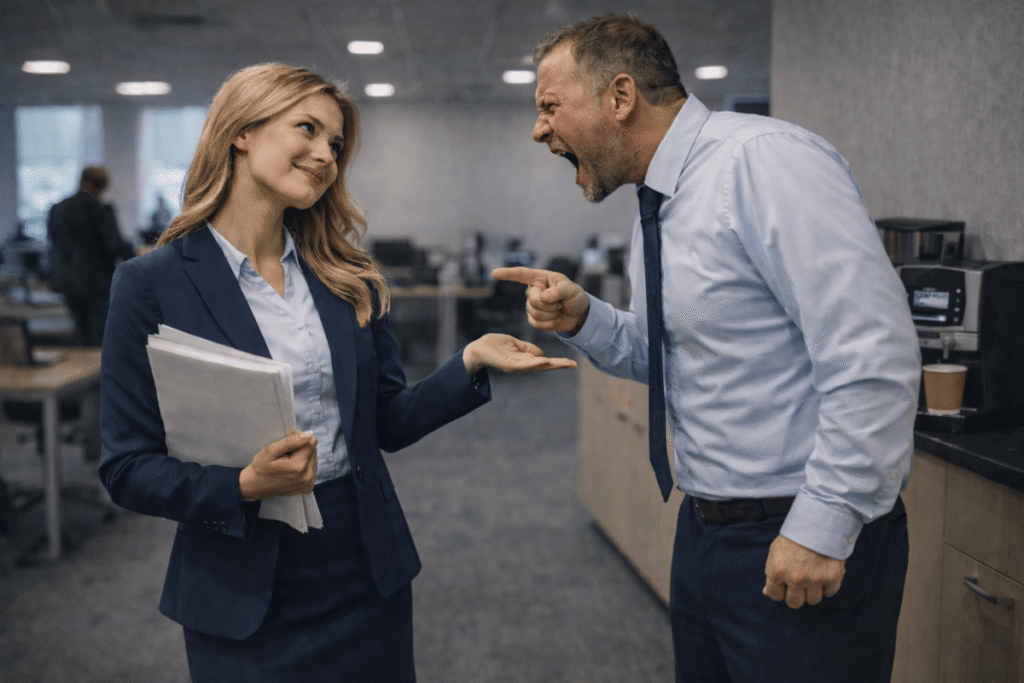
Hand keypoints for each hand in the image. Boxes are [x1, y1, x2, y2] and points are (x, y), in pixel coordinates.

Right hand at [239, 431, 317, 501]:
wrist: (256, 486)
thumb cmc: (261, 467)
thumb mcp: (271, 450)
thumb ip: (291, 441)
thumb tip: (309, 434)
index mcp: (298, 467)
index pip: (311, 442)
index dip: (299, 439)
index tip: (287, 445)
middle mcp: (307, 477)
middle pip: (314, 450)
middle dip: (301, 449)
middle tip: (285, 455)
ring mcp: (308, 484)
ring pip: (313, 458)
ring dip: (303, 457)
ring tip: (287, 463)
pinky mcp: (308, 487)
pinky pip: (312, 468)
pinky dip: (303, 466)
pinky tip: (292, 470)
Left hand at [463, 333, 577, 375]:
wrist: (477, 349)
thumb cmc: (495, 345)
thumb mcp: (515, 344)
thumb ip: (527, 349)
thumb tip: (542, 354)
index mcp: (525, 360)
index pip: (545, 362)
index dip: (559, 363)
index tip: (573, 363)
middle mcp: (523, 366)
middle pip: (544, 366)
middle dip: (559, 365)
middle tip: (574, 365)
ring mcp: (516, 367)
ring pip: (536, 366)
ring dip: (548, 364)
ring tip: (562, 363)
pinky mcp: (508, 365)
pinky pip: (523, 365)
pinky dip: (534, 363)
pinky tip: (544, 360)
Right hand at [491, 267, 590, 334]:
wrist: (579, 314)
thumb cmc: (575, 297)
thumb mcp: (571, 290)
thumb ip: (558, 291)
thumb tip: (542, 298)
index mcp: (540, 279)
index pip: (522, 275)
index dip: (508, 274)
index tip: (494, 273)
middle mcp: (533, 291)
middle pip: (533, 300)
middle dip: (550, 305)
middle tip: (561, 303)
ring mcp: (532, 306)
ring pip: (535, 313)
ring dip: (552, 315)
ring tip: (560, 310)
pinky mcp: (534, 319)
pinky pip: (536, 324)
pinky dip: (550, 324)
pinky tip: (556, 319)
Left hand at [762, 534, 845, 608]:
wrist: (818, 522)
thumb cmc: (794, 536)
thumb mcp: (775, 551)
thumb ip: (771, 572)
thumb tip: (767, 592)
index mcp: (777, 571)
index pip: (775, 596)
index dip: (780, 591)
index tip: (785, 585)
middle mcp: (795, 579)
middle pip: (794, 603)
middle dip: (796, 595)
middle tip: (800, 583)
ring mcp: (814, 580)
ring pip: (813, 600)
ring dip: (813, 591)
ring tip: (813, 575)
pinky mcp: (832, 578)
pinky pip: (830, 592)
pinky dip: (828, 585)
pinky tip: (824, 573)